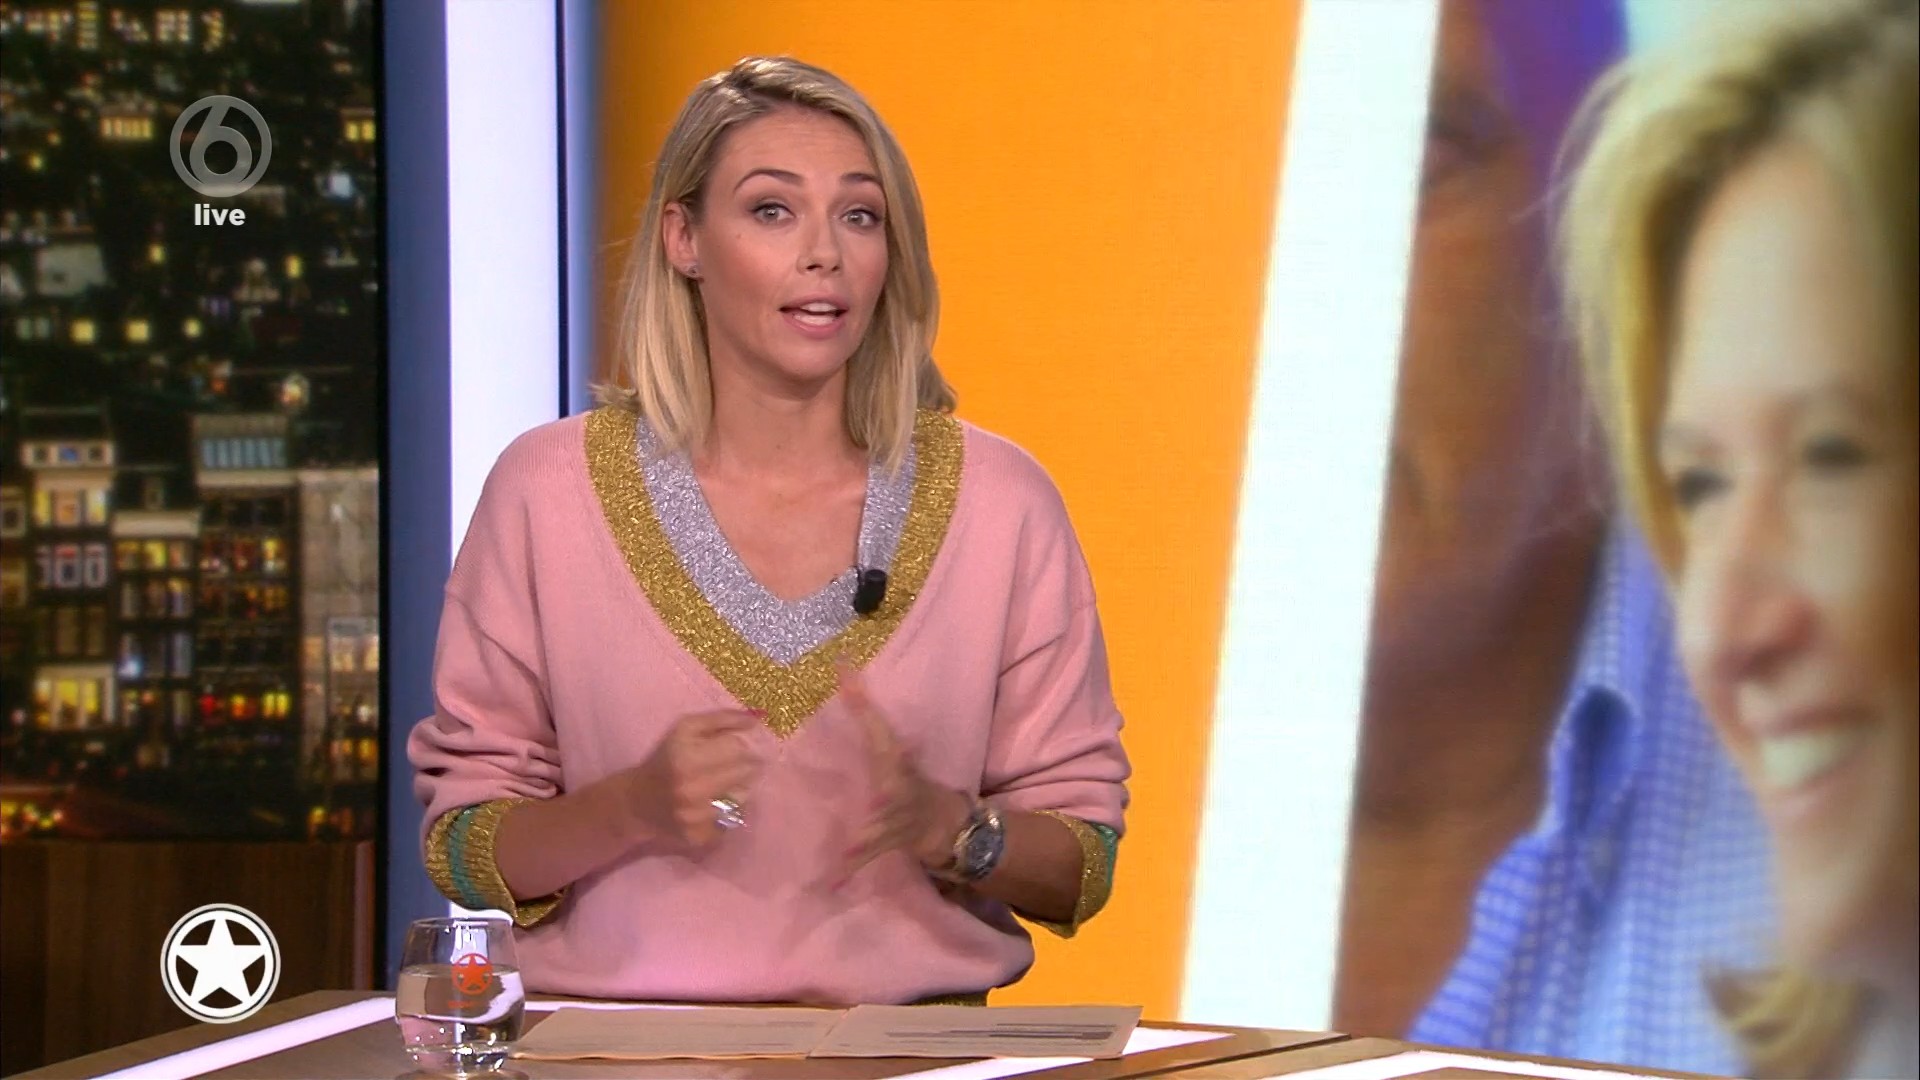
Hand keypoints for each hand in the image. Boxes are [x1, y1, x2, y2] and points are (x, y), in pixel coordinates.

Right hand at [604, 708, 763, 852]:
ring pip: (743, 799)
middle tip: (736, 767)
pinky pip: (732, 821)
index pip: (739, 749)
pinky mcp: (700, 837)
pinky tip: (714, 805)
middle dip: (747, 768)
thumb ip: (721, 719)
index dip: (746, 746)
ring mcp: (697, 817)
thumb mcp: (685, 729)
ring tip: (723, 785)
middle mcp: (692, 790)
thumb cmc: (665, 759)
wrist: (636, 803)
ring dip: (740, 791)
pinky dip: (729, 813)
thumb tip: (757, 719)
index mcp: (688, 758)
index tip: (744, 748)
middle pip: (746, 774)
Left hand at [836, 662, 972, 884]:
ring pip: (880, 830)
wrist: (941, 820)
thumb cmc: (906, 777)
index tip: (845, 680)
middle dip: (883, 797)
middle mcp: (898, 791)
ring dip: (866, 839)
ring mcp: (895, 821)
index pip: (877, 730)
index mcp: (894, 761)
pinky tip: (832, 885)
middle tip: (876, 799)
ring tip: (850, 848)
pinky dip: (849, 871)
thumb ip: (864, 711)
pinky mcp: (887, 843)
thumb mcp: (888, 745)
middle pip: (890, 792)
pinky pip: (865, 859)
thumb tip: (842, 668)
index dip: (862, 706)